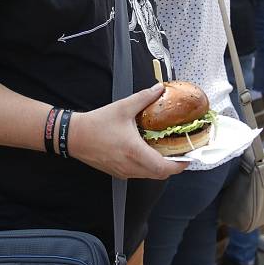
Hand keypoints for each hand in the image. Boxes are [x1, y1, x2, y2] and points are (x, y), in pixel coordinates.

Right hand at [67, 84, 187, 179]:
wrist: (74, 136)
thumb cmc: (97, 124)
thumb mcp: (123, 107)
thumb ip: (144, 97)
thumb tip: (159, 89)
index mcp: (134, 152)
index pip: (163, 168)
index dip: (179, 165)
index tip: (188, 157)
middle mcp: (130, 166)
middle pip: (159, 174)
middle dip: (173, 166)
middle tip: (181, 153)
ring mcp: (123, 172)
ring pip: (149, 175)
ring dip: (160, 167)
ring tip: (167, 151)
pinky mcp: (118, 172)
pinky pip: (139, 173)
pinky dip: (148, 167)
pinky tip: (148, 152)